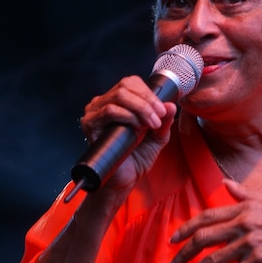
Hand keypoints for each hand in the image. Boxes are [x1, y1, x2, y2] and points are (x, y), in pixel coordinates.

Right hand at [80, 75, 177, 189]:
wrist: (125, 179)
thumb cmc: (137, 157)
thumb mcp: (158, 136)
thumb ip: (164, 120)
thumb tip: (171, 105)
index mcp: (118, 101)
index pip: (131, 83)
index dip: (149, 93)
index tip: (163, 110)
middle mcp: (104, 103)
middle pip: (125, 86)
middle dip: (147, 101)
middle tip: (158, 118)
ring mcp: (95, 112)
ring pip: (119, 96)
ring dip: (140, 109)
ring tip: (150, 125)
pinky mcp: (90, 124)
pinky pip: (109, 110)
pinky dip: (127, 116)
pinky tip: (136, 128)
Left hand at [167, 179, 261, 262]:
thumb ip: (245, 195)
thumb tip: (226, 183)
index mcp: (245, 208)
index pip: (206, 217)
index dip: (186, 229)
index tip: (173, 240)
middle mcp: (245, 224)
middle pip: (203, 239)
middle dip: (182, 254)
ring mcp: (251, 244)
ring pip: (212, 261)